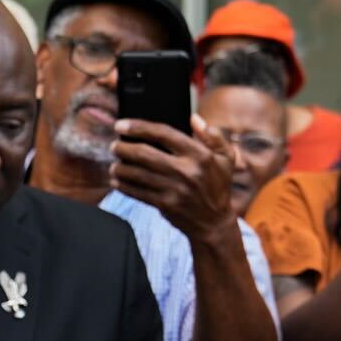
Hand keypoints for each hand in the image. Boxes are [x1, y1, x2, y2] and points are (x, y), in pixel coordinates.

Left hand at [111, 116, 237, 244]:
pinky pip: (138, 192)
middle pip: (145, 154)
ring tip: (114, 164)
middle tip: (114, 146)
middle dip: (124, 148)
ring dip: (120, 168)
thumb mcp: (226, 158)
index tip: (121, 125)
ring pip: (137, 174)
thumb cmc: (218, 186)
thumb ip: (213, 136)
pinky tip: (117, 181)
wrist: (214, 223)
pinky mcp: (166, 204)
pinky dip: (124, 186)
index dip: (139, 127)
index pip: (163, 133)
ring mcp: (175, 189)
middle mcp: (186, 171)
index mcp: (199, 155)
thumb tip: (194, 118)